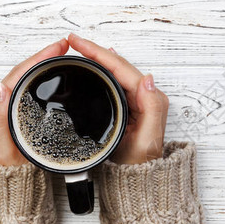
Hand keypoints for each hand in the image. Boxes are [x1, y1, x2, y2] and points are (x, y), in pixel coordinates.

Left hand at [0, 39, 68, 165]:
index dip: (38, 58)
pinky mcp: (14, 115)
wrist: (7, 190)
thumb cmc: (6, 173)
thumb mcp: (3, 148)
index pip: (16, 75)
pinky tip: (50, 74)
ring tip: (59, 53)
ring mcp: (4, 110)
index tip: (57, 47)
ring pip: (24, 79)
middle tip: (64, 45)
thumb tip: (0, 87)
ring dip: (41, 64)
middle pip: (20, 73)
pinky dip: (39, 77)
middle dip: (42, 56)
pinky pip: (26, 89)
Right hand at [68, 33, 168, 163]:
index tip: (78, 43)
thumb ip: (151, 109)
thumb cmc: (140, 164)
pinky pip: (114, 82)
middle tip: (73, 41)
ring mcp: (136, 101)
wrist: (136, 182)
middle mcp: (145, 97)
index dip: (98, 52)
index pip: (121, 68)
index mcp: (149, 99)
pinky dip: (101, 71)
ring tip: (79, 47)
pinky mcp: (128, 107)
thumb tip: (148, 79)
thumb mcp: (147, 139)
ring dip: (97, 58)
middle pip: (117, 66)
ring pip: (115, 72)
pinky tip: (94, 65)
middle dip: (95, 51)